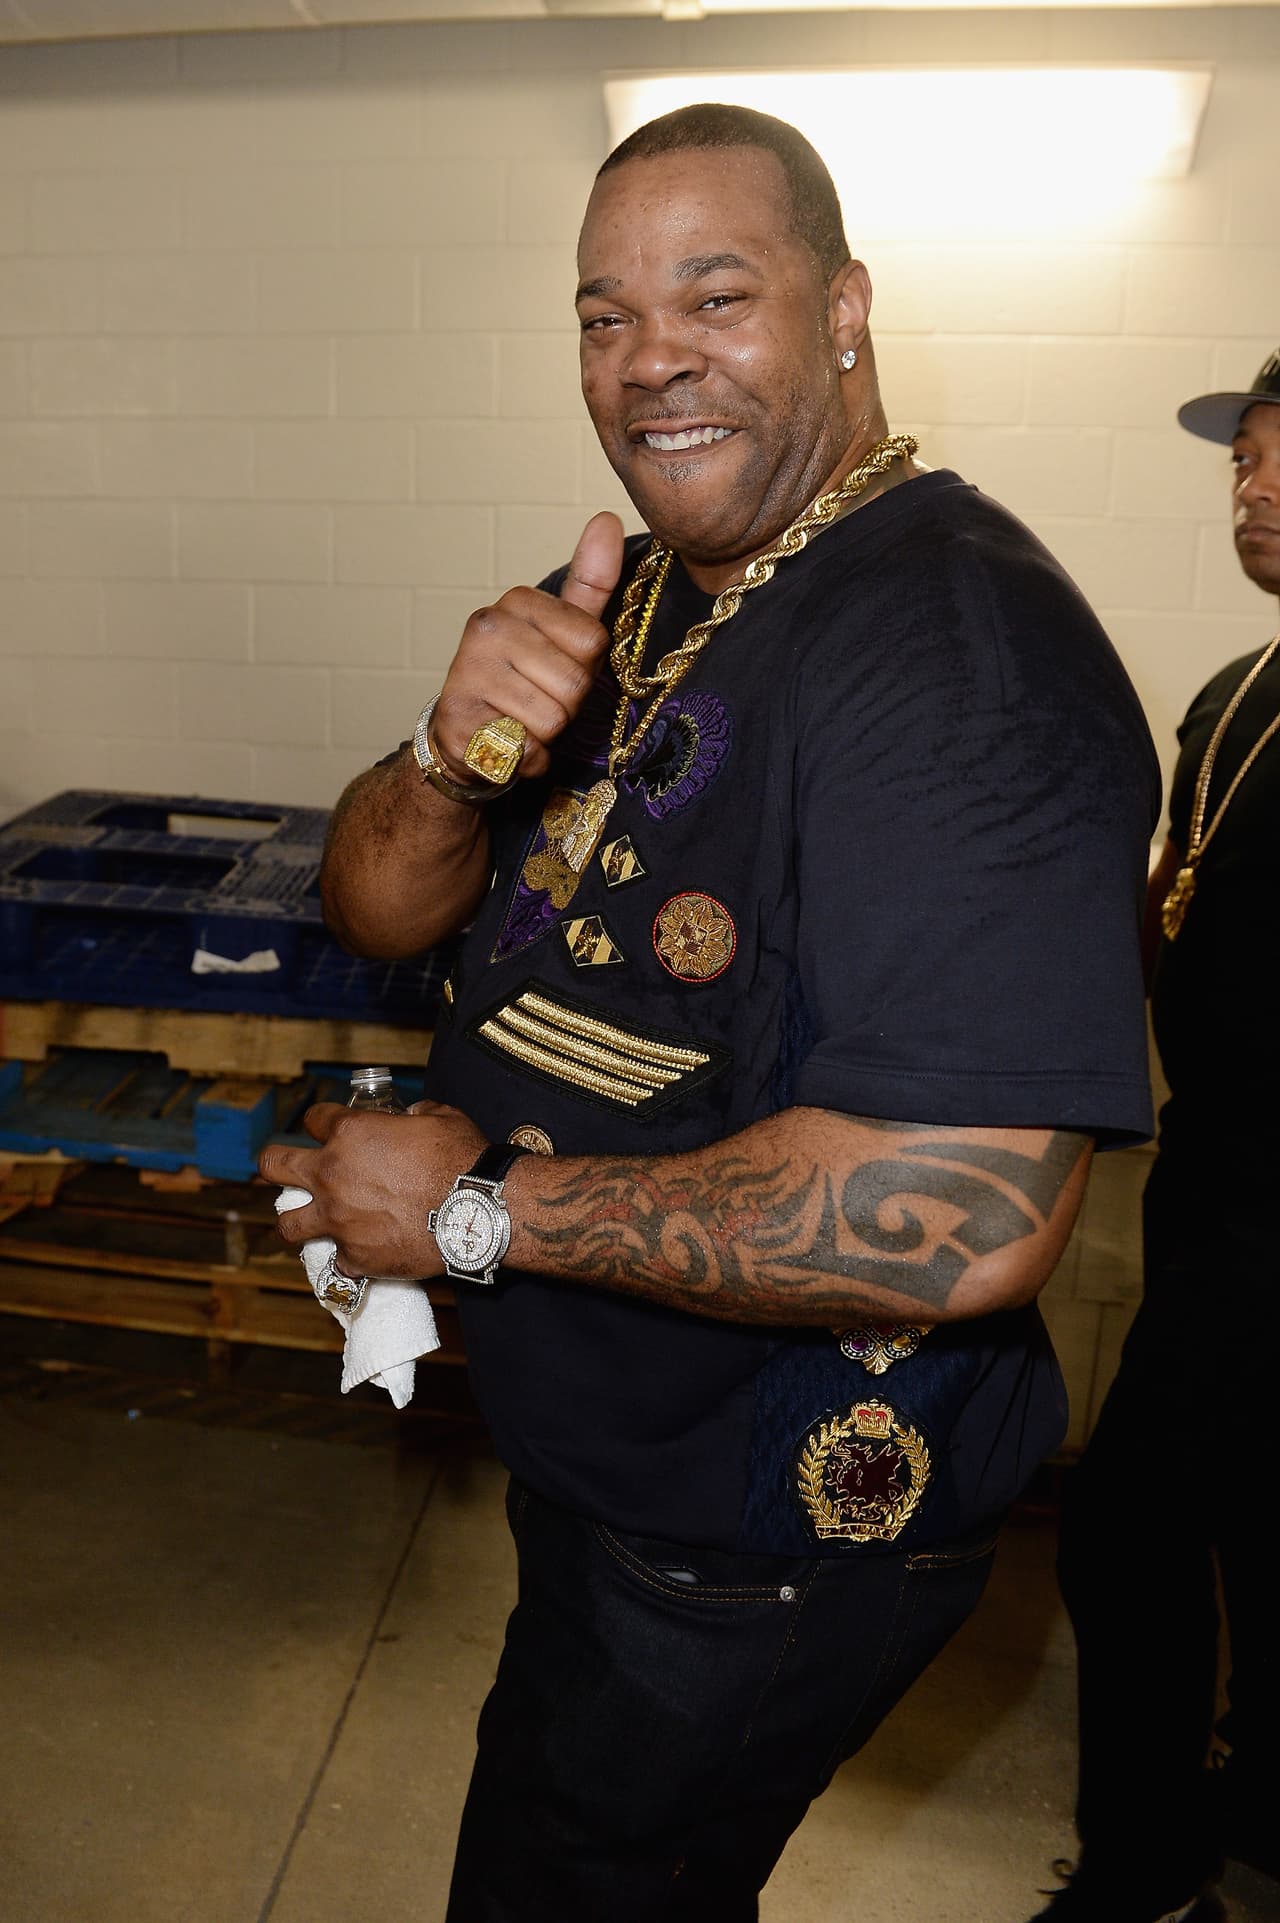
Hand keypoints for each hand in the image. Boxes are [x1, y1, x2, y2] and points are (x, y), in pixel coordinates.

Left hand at [260, 1101, 486, 1279]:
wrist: (476, 1211)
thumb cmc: (460, 1159)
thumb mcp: (439, 1118)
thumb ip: (416, 1113)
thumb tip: (412, 1116)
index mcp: (350, 1135)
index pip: (314, 1119)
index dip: (321, 1121)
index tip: (326, 1127)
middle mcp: (332, 1176)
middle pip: (274, 1165)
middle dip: (275, 1162)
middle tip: (283, 1167)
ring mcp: (338, 1220)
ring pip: (287, 1223)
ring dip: (296, 1218)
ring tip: (307, 1219)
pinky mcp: (354, 1257)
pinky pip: (337, 1260)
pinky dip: (347, 1256)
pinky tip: (360, 1251)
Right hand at [432, 510, 624, 782]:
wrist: (464, 738)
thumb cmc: (523, 681)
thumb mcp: (562, 630)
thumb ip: (590, 582)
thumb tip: (608, 519)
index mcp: (518, 601)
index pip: (592, 642)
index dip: (584, 668)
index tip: (555, 669)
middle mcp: (488, 625)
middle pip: (575, 681)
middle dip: (567, 705)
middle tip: (537, 700)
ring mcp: (469, 670)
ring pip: (553, 717)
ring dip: (547, 734)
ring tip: (522, 721)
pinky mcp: (461, 718)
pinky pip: (528, 748)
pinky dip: (528, 759)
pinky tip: (509, 745)